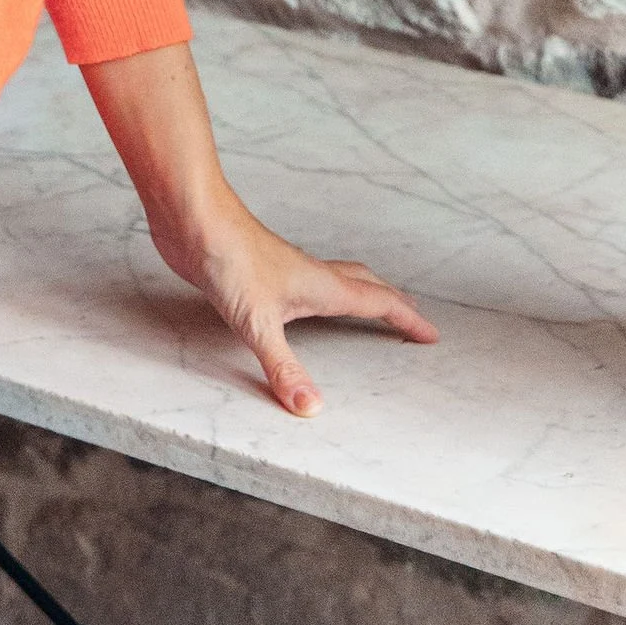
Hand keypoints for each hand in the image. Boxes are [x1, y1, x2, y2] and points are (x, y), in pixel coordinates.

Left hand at [154, 192, 438, 416]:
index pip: (378, 301)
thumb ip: (284, 367)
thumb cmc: (228, 258)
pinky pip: (306, 282)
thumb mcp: (258, 322)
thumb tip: (312, 408)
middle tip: (410, 317)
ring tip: (367, 307)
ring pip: (336, 278)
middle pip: (364, 284)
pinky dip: (322, 293)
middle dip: (391, 301)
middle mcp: (310, 274)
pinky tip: (302, 303)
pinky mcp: (260, 269)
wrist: (193, 217)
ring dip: (360, 291)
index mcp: (322, 285)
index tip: (432, 334)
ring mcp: (285, 269)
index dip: (407, 318)